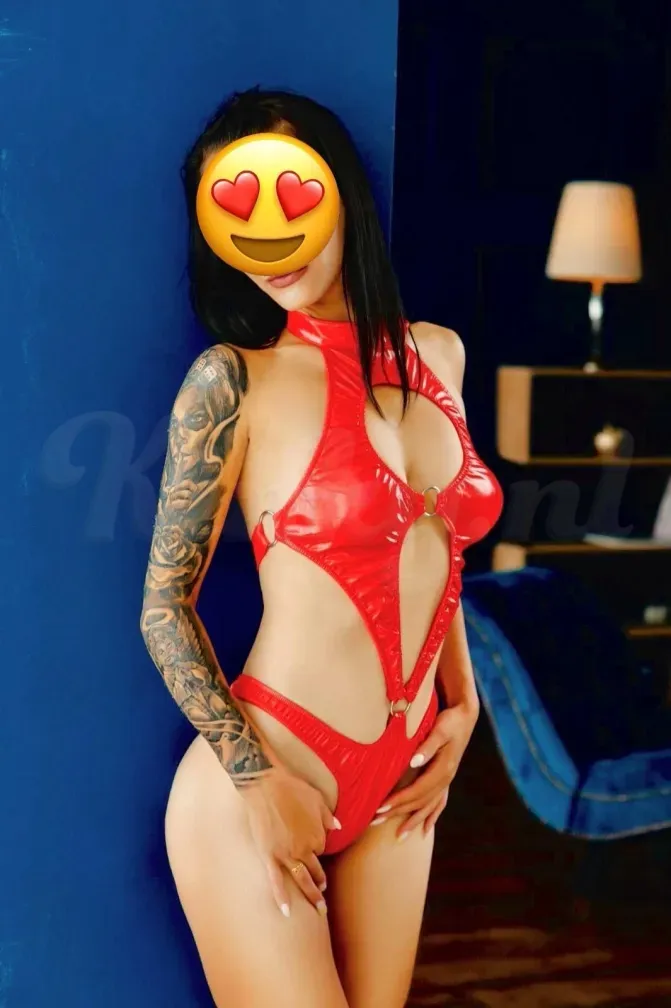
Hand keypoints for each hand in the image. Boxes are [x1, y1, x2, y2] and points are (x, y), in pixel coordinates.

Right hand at [240, 764, 340, 917]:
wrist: (266, 786)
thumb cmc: (292, 788)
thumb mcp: (317, 799)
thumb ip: (329, 816)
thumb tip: (338, 827)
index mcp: (317, 835)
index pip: (321, 849)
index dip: (317, 849)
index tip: (312, 850)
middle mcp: (304, 849)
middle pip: (315, 870)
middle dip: (321, 883)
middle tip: (324, 896)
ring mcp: (286, 855)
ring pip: (302, 880)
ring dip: (311, 895)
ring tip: (317, 909)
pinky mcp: (269, 856)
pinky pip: (276, 881)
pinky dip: (281, 897)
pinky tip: (286, 912)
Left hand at [373, 699, 478, 839]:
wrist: (466, 716)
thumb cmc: (450, 721)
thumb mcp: (440, 729)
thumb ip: (428, 746)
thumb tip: (414, 762)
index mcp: (443, 769)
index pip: (417, 790)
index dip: (399, 800)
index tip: (380, 807)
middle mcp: (446, 779)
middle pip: (420, 802)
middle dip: (398, 813)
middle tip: (375, 821)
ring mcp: (447, 781)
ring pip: (429, 807)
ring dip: (412, 821)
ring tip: (398, 836)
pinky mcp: (446, 779)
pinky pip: (438, 804)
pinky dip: (430, 817)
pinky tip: (424, 829)